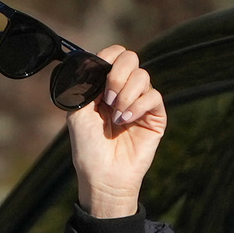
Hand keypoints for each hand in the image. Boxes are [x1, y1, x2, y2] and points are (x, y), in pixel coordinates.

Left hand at [68, 46, 167, 217]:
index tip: (100, 72)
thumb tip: (98, 64)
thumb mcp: (78, 113)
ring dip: (126, 94)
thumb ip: (86, 85)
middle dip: (118, 74)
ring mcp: (140, 103)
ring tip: (116, 117)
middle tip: (107, 98)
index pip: (114, 56)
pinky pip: (153, 96)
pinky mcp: (155, 116)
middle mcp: (124, 91)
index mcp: (105, 87)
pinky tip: (126, 120)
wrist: (103, 176)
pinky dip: (138, 105)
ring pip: (143, 76)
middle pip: (131, 59)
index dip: (109, 57)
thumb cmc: (88, 149)